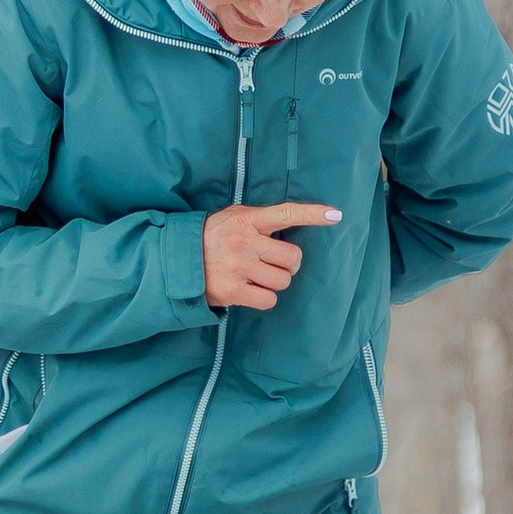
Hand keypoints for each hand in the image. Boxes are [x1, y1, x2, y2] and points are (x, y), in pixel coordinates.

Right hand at [203, 200, 340, 309]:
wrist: (177, 261)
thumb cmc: (211, 237)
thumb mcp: (233, 218)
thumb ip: (259, 220)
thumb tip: (295, 223)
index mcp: (246, 219)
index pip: (286, 213)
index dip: (312, 214)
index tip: (335, 216)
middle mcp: (244, 241)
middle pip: (292, 257)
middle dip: (288, 263)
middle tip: (272, 263)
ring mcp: (239, 267)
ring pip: (283, 280)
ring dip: (275, 281)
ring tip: (256, 276)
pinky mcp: (233, 291)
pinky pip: (269, 300)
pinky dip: (264, 298)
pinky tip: (249, 290)